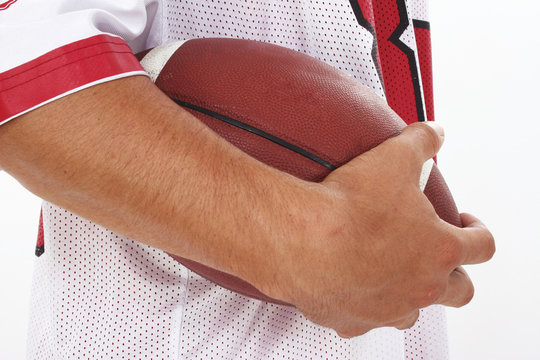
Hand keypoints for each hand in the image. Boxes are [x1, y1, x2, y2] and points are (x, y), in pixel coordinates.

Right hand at [260, 122, 494, 336]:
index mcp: (439, 249)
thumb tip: (433, 132)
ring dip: (409, 294)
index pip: (482, 246)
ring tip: (392, 274)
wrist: (303, 239)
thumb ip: (421, 142)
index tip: (466, 225)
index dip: (479, 232)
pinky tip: (350, 288)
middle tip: (436, 258)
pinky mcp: (353, 320)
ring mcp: (388, 308)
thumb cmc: (349, 208)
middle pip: (459, 291)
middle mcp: (420, 286)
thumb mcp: (393, 159)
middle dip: (454, 275)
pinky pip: (365, 320)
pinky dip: (363, 307)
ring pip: (414, 312)